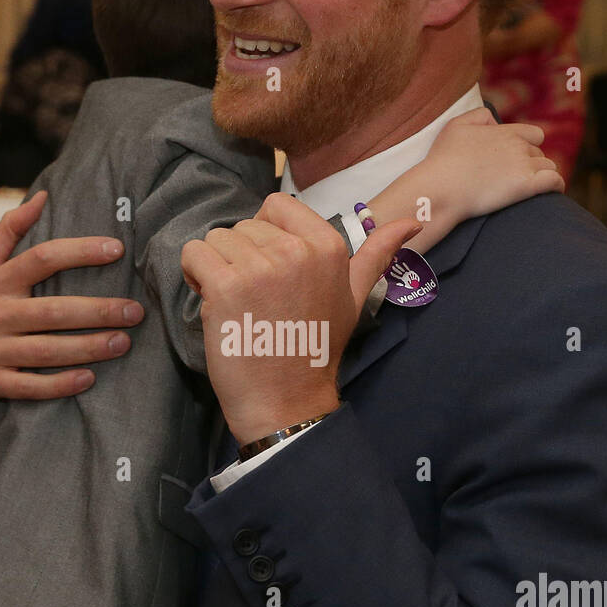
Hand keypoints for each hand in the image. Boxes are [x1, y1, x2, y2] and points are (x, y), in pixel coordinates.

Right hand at [0, 190, 143, 417]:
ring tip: (124, 342)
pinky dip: (59, 385)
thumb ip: (10, 231)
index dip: (80, 251)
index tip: (116, 249)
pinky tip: (89, 379)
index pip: (42, 259)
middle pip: (54, 311)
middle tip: (135, 311)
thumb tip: (42, 196)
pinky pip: (30, 387)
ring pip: (47, 351)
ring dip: (89, 348)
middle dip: (98, 311)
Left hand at [181, 193, 418, 446]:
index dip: (266, 236)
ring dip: (217, 267)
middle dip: (241, 256)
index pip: (277, 206)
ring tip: (237, 303)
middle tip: (255, 298)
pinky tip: (215, 304)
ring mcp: (259, 267)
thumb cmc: (316, 348)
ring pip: (217, 239)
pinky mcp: (225, 286)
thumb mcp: (355, 298)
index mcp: (327, 246)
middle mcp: (295, 250)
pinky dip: (195, 275)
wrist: (286, 400)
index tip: (271, 271)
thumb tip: (412, 221)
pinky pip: (194, 254)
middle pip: (244, 226)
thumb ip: (376, 255)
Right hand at [365, 107, 562, 252]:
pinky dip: (557, 185)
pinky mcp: (526, 185)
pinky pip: (555, 181)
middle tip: (516, 177)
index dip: (528, 146)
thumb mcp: (455, 125)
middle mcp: (518, 146)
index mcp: (504, 131)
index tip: (517, 159)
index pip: (534, 135)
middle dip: (532, 162)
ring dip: (543, 174)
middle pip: (539, 153)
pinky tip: (552, 191)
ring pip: (549, 166)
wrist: (441, 188)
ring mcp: (524, 165)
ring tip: (532, 186)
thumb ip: (479, 115)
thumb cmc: (443, 159)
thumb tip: (496, 121)